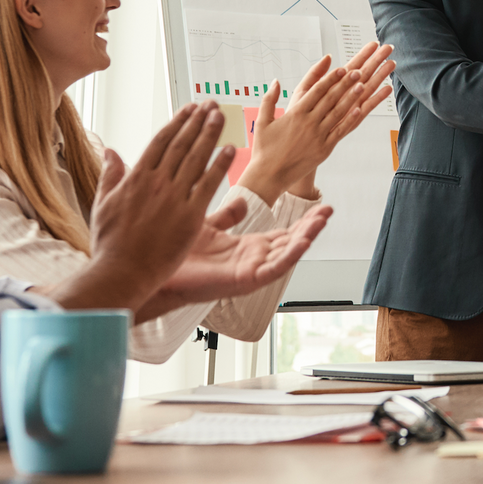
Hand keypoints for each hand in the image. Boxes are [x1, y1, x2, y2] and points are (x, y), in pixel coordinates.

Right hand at [82, 103, 235, 302]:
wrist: (121, 272)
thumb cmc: (110, 243)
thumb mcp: (102, 204)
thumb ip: (110, 175)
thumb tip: (110, 151)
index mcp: (136, 178)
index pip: (161, 141)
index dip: (177, 122)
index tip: (189, 109)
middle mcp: (156, 183)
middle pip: (181, 144)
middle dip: (197, 121)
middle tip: (210, 105)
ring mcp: (173, 198)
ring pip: (196, 158)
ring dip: (209, 134)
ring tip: (220, 116)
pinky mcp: (190, 216)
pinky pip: (208, 185)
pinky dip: (219, 166)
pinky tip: (230, 150)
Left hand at [149, 204, 334, 307]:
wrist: (154, 271)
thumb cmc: (177, 255)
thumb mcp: (207, 227)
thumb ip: (226, 217)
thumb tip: (241, 202)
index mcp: (246, 249)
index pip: (282, 234)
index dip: (301, 221)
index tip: (319, 205)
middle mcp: (252, 261)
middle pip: (290, 243)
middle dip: (311, 227)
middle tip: (328, 210)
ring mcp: (249, 271)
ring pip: (286, 255)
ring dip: (306, 238)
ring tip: (322, 221)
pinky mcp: (244, 281)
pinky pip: (273, 269)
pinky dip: (290, 256)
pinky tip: (303, 242)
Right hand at [244, 45, 395, 199]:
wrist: (269, 176)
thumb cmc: (264, 149)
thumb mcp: (262, 121)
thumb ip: (269, 99)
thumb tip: (275, 81)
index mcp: (295, 113)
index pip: (316, 90)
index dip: (330, 78)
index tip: (340, 68)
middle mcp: (308, 122)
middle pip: (331, 98)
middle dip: (345, 83)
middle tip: (358, 70)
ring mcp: (318, 136)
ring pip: (338, 112)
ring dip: (351, 98)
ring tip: (362, 85)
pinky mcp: (324, 149)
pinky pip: (340, 132)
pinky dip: (350, 120)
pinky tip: (359, 110)